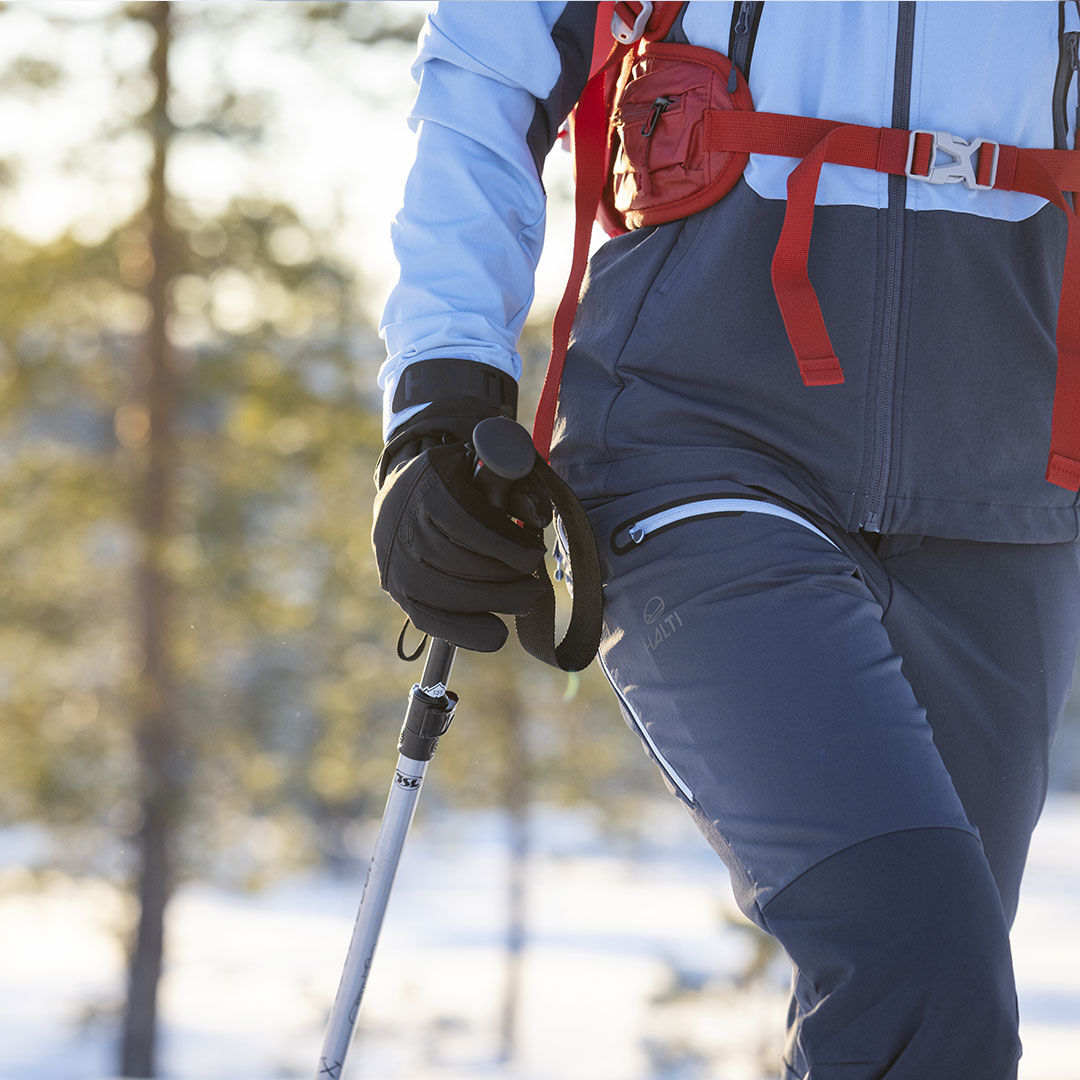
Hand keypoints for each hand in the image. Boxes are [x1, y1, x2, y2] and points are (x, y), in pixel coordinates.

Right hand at [372, 432, 550, 651]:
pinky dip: (464, 631)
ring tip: (525, 601)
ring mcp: (394, 559)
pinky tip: (496, 634)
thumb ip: (518, 484)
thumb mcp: (489, 464)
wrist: (406, 492)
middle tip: (535, 586)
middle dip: (503, 579)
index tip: (533, 555)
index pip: (463, 521)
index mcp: (426, 483)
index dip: (502, 544)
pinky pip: (427, 618)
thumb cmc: (461, 479)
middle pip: (454, 560)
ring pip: (443, 592)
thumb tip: (539, 520)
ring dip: (492, 602)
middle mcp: (401, 522)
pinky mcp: (396, 588)